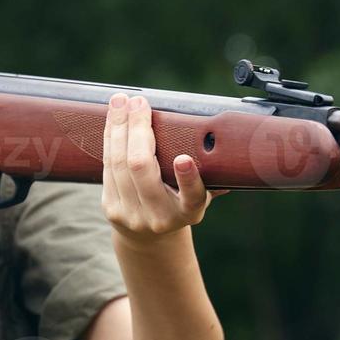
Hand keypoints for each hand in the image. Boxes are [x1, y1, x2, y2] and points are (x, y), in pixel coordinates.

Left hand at [101, 93, 226, 241]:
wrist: (150, 238)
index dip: (187, 179)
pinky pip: (106, 166)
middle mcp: (159, 217)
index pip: (192, 198)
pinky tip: (112, 118)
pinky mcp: (110, 207)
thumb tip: (233, 144)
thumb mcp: (201, 195)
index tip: (184, 159)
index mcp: (189, 213)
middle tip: (140, 102)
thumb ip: (213, 174)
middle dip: (138, 129)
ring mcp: (132, 214)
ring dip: (118, 127)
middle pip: (142, 169)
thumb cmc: (180, 203)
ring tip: (121, 101)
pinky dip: (109, 137)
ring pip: (118, 164)